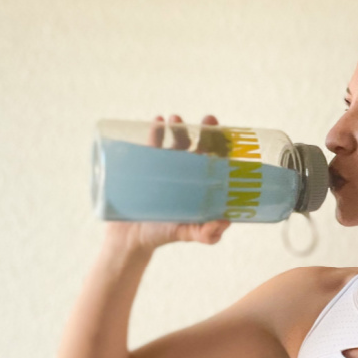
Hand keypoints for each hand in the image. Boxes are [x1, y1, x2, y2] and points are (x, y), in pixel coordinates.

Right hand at [103, 114, 232, 252]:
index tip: (228, 135)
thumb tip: (225, 222)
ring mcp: (165, 167)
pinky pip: (151, 143)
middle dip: (205, 131)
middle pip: (199, 146)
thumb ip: (206, 234)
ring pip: (175, 141)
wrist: (129, 237)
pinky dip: (155, 130)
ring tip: (175, 119)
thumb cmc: (163, 234)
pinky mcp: (144, 165)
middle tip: (208, 120)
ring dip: (178, 126)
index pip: (217, 161)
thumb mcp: (187, 233)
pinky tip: (157, 122)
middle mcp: (186, 172)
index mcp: (201, 185)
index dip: (224, 146)